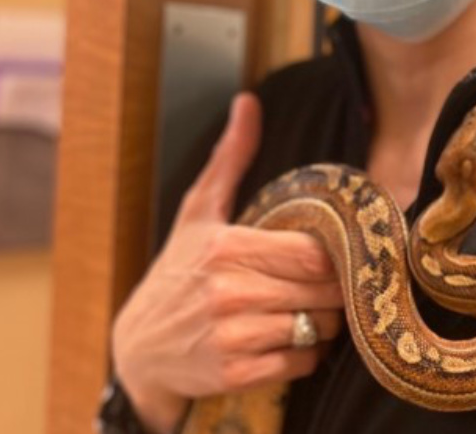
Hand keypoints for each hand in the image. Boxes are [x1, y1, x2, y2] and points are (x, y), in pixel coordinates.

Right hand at [111, 93, 344, 433]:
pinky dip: (306, 353)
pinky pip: (299, 361)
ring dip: (324, 321)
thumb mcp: (200, 211)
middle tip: (329, 283)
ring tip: (311, 309)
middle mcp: (229, 291)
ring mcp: (230, 336)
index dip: (334, 254)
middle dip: (335, 288)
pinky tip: (293, 338)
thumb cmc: (178, 271)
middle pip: (322, 290)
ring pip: (316, 327)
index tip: (335, 252)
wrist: (139, 347)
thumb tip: (248, 102)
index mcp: (227, 246)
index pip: (313, 252)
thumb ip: (231, 157)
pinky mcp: (233, 374)